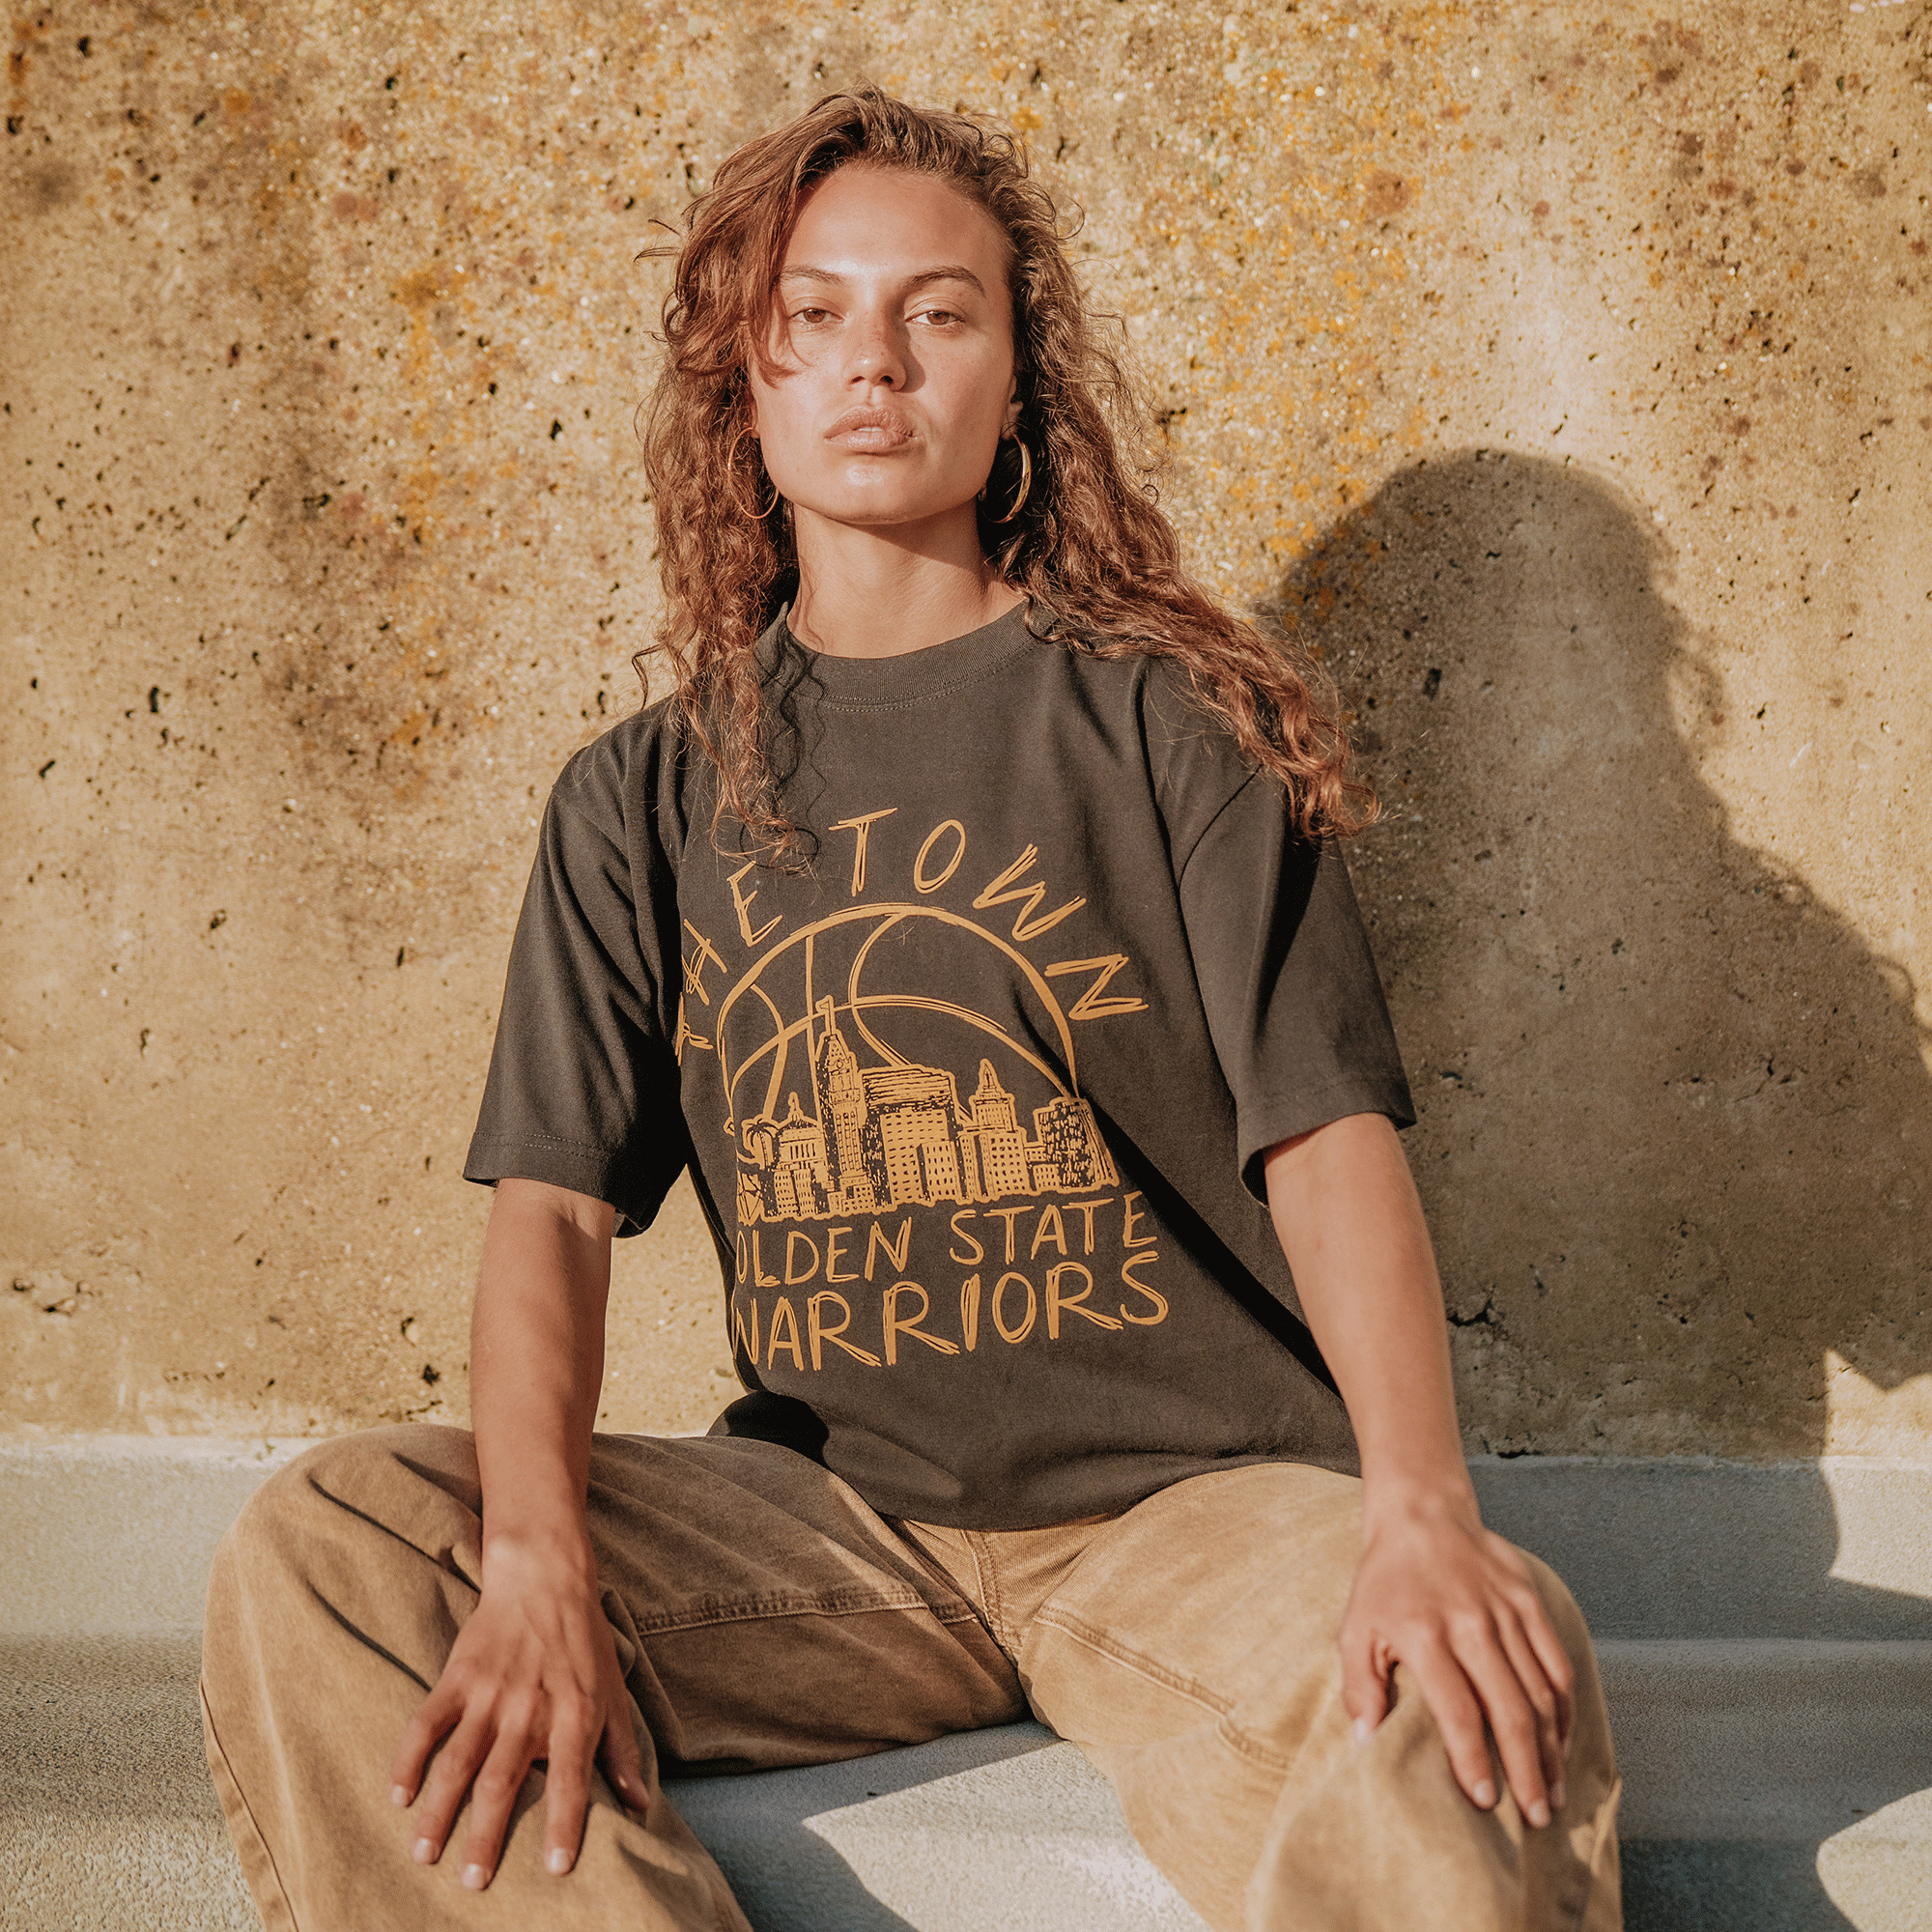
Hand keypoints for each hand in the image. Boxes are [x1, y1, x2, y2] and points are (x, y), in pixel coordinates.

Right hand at [388, 1531, 647, 1888]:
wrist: (546, 1578)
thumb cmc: (585, 1642)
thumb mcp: (614, 1693)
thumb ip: (623, 1752)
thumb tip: (640, 1806)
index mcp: (575, 1715)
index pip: (570, 1780)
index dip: (564, 1825)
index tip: (556, 1870)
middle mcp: (531, 1709)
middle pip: (503, 1782)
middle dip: (485, 1837)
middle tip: (472, 1884)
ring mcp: (490, 1693)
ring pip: (458, 1762)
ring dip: (438, 1811)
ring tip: (423, 1855)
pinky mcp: (459, 1676)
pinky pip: (427, 1723)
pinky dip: (409, 1759)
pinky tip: (398, 1795)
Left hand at [1340, 1490, 1574, 1827]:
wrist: (1421, 1516)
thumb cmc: (1384, 1583)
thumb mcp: (1355, 1629)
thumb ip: (1360, 1687)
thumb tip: (1366, 1744)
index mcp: (1424, 1633)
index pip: (1456, 1709)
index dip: (1472, 1759)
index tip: (1484, 1801)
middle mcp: (1470, 1623)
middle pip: (1510, 1708)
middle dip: (1526, 1770)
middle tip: (1535, 1816)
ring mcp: (1505, 1611)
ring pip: (1541, 1691)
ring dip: (1552, 1749)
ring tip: (1552, 1794)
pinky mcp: (1529, 1600)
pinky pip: (1557, 1662)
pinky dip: (1565, 1708)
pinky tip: (1562, 1742)